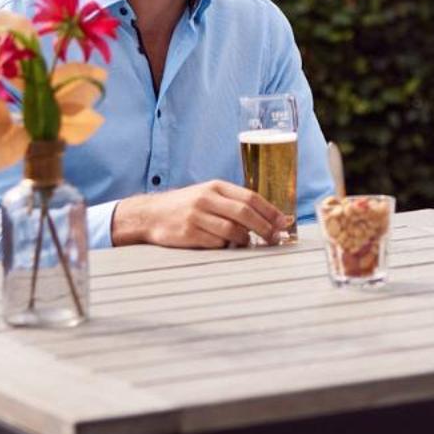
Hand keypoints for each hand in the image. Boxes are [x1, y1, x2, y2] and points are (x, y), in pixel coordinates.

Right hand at [111, 180, 290, 248]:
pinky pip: (216, 243)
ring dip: (245, 239)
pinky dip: (225, 246)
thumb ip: (232, 201)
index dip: (269, 211)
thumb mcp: (208, 194)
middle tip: (274, 238)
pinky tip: (225, 246)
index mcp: (216, 186)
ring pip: (232, 230)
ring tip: (248, 243)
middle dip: (264, 228)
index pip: (250, 197)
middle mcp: (207, 198)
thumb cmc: (185, 205)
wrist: (150, 214)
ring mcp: (197, 215)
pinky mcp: (189, 233)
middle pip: (244, 213)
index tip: (283, 223)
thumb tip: (266, 216)